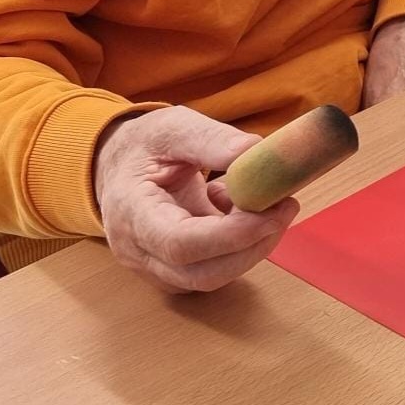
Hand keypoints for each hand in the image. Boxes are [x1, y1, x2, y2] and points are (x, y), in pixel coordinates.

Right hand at [93, 106, 297, 293]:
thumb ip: (211, 139)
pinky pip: (212, 270)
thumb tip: (256, 153)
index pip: (180, 243)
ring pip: (210, 278)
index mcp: (131, 212)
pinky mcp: (172, 270)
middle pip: (201, 273)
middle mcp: (137, 250)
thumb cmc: (143, 146)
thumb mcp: (173, 127)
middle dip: (252, 246)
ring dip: (250, 246)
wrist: (118, 165)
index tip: (272, 213)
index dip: (231, 235)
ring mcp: (153, 266)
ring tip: (265, 201)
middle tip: (286, 207)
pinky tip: (239, 209)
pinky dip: (238, 245)